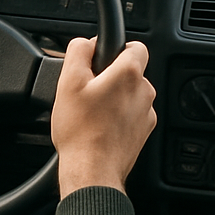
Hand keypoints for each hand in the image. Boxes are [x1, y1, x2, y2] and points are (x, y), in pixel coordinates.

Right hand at [51, 37, 156, 198]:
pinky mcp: (143, 132)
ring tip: (91, 112)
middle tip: (88, 90)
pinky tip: (100, 126)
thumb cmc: (80, 131)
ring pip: (130, 94)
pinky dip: (118, 117)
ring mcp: (146, 113)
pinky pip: (132, 114)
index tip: (102, 59)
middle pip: (131, 72)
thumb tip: (87, 43)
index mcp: (129, 74)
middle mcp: (144, 92)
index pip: (135, 46)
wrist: (92, 171)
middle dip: (111, 76)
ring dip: (114, 98)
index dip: (117, 48)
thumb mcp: (68, 81)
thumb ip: (79, 51)